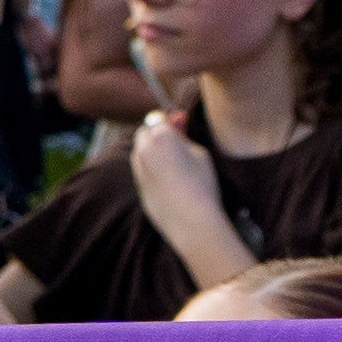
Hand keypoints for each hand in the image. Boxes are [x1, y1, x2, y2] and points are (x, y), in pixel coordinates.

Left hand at [125, 107, 234, 236]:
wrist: (193, 223)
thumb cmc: (203, 185)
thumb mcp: (200, 153)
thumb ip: (184, 136)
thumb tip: (176, 120)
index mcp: (160, 136)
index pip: (157, 118)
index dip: (168, 122)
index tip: (180, 127)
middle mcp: (143, 150)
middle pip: (143, 133)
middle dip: (155, 135)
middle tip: (176, 145)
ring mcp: (138, 171)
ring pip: (140, 152)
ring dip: (151, 152)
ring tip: (174, 166)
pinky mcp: (139, 189)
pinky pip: (142, 172)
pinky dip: (151, 171)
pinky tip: (171, 183)